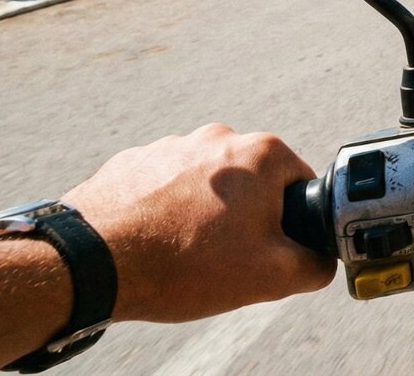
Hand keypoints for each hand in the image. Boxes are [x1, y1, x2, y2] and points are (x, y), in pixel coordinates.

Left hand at [63, 123, 333, 322]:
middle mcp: (218, 137)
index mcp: (262, 153)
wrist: (91, 262)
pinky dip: (166, 212)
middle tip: (226, 257)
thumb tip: (322, 259)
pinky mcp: (132, 161)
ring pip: (207, 185)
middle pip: (253, 183)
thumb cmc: (183, 262)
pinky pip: (165, 188)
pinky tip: (155, 245)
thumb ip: (316, 264)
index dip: (292, 224)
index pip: (301, 185)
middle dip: (246, 218)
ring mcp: (171, 145)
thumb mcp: (271, 276)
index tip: (269, 251)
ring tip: (185, 254)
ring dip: (204, 214)